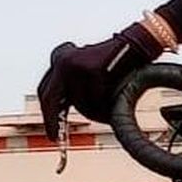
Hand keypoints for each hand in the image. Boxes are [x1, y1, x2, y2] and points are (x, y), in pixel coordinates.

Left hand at [37, 24, 158, 138]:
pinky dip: (105, 105)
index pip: (44, 91)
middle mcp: (63, 60)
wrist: (137, 44)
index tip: (51, 130)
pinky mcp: (92, 68)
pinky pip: (96, 97)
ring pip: (78, 102)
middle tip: (53, 137)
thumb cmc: (115, 62)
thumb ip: (73, 88)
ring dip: (92, 112)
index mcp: (60, 58)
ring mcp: (76, 63)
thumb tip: (60, 112)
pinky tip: (113, 103)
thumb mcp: (88, 74)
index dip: (47, 113)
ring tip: (103, 116)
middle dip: (51, 120)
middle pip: (49, 98)